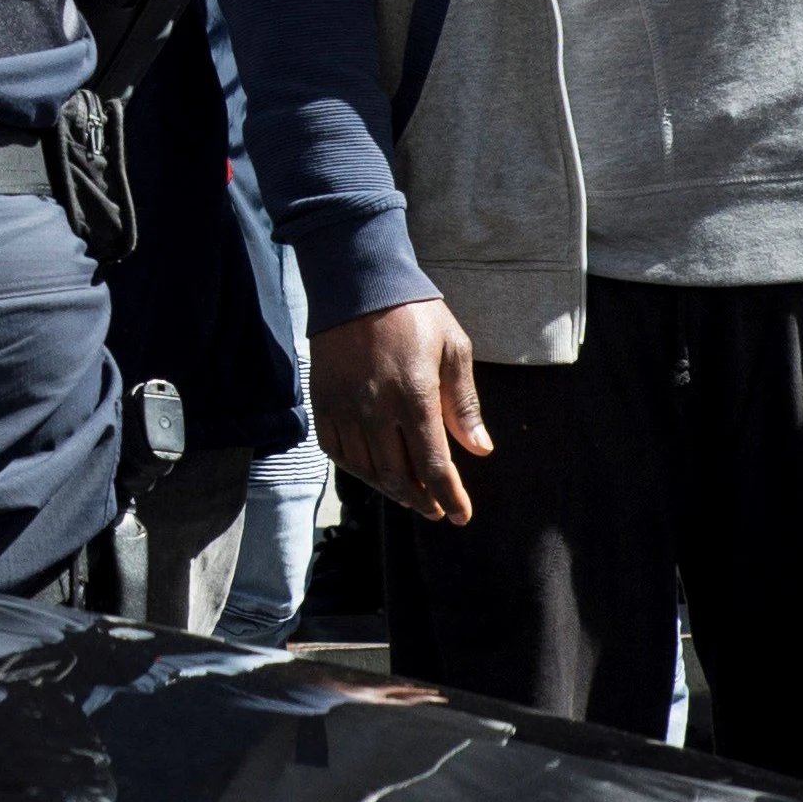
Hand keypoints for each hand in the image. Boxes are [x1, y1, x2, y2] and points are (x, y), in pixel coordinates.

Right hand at [317, 296, 492, 526]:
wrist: (357, 285)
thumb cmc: (414, 315)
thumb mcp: (453, 350)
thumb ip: (464, 404)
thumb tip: (480, 448)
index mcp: (414, 397)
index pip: (434, 465)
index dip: (450, 497)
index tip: (461, 515)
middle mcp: (375, 409)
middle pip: (398, 476)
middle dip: (421, 500)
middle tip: (436, 510)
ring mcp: (344, 407)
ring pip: (365, 469)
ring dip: (390, 490)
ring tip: (409, 494)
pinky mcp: (322, 401)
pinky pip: (336, 450)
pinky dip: (356, 469)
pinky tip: (372, 471)